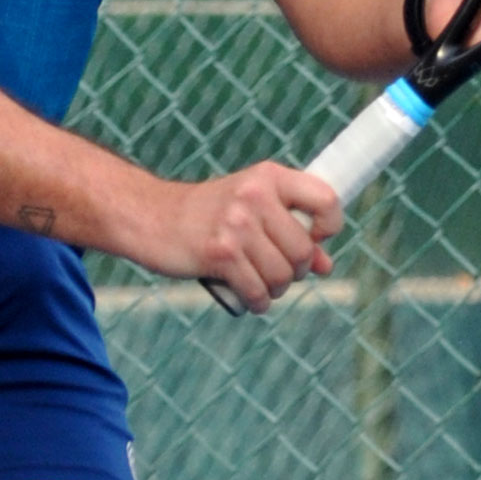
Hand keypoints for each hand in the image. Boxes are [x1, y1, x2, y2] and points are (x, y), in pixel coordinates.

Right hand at [125, 161, 342, 311]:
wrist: (151, 217)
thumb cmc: (207, 215)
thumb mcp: (251, 209)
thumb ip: (290, 231)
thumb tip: (326, 265)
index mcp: (269, 177)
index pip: (326, 201)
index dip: (329, 227)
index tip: (314, 239)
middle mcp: (255, 196)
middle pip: (304, 250)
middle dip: (296, 270)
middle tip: (279, 271)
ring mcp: (236, 224)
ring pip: (283, 275)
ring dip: (276, 289)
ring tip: (262, 284)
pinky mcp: (220, 253)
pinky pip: (258, 291)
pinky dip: (258, 302)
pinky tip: (252, 299)